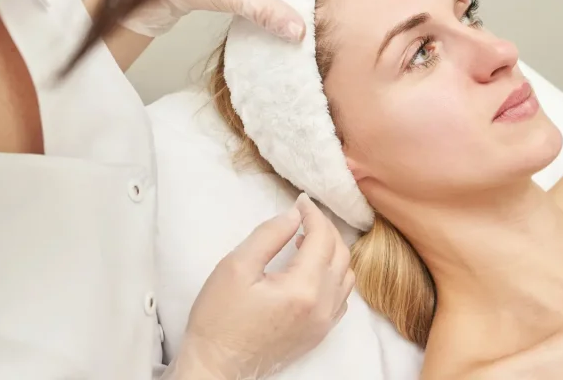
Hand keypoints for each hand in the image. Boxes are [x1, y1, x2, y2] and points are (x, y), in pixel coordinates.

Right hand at [174, 194, 354, 379]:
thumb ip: (269, 235)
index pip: (322, 238)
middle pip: (341, 254)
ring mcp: (324, 324)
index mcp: (304, 288)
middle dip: (325, 228)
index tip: (300, 200)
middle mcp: (322, 307)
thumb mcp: (236, 266)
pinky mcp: (319, 334)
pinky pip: (340, 297)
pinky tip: (311, 269)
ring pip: (346, 276)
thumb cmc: (219, 318)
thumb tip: (294, 215)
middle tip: (304, 215)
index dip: (313, 214)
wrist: (216, 365)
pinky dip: (333, 275)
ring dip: (332, 251)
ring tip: (307, 240)